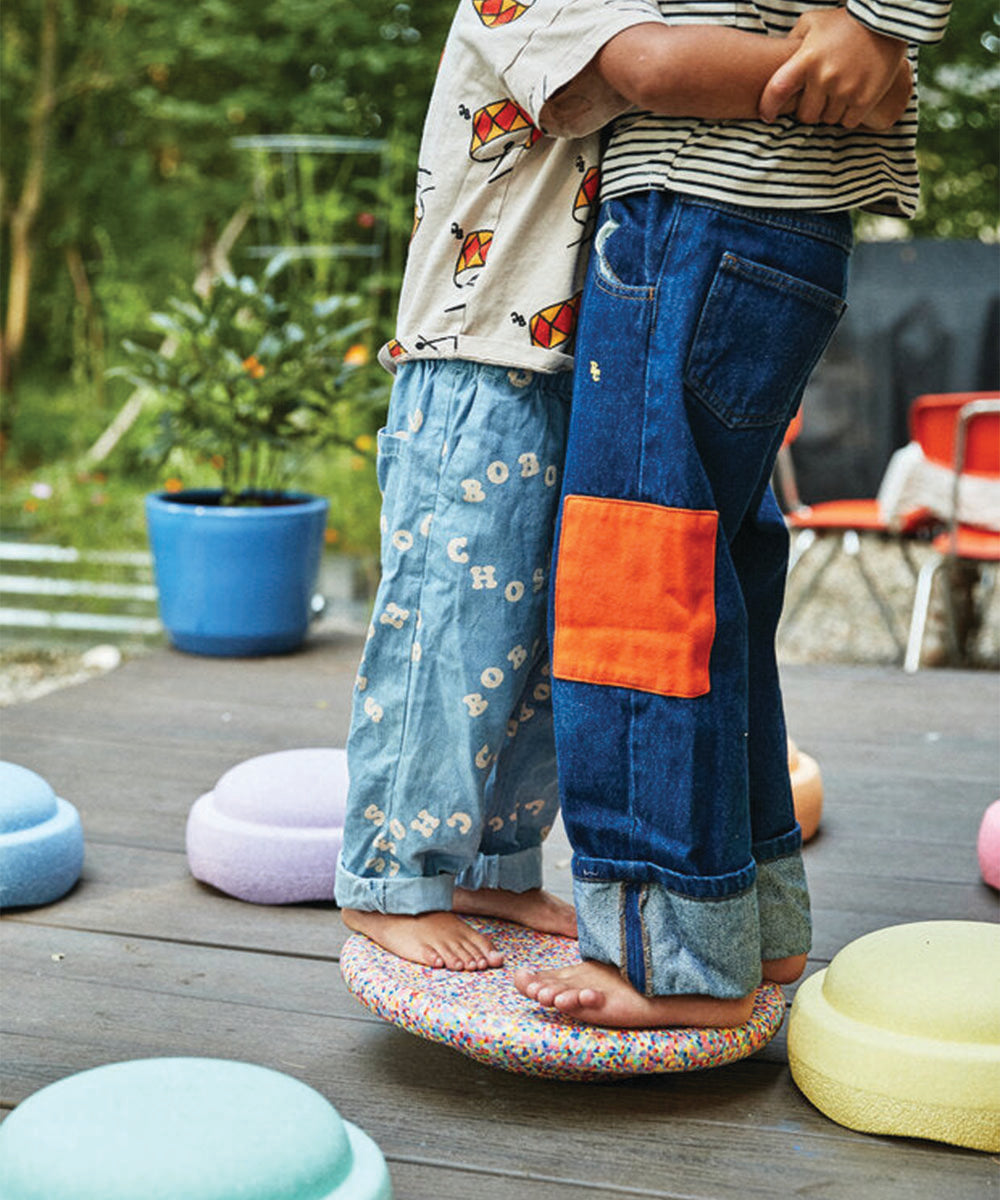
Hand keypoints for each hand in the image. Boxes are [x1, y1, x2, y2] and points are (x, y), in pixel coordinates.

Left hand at [759, 8, 906, 127]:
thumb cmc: (844, 23)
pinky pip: (847, 122)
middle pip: (805, 116)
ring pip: (827, 120)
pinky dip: (848, 115)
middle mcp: (824, 77)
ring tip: (837, 94)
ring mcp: (845, 90)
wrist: (885, 22)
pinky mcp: (864, 99)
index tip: (767, 115)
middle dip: (808, 111)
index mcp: (807, 59)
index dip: (768, 107)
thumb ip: (791, 43)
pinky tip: (851, 99)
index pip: (777, 90)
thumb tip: (772, 64)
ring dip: (829, 112)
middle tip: (816, 99)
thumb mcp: (812, 23)